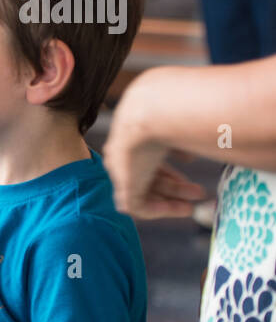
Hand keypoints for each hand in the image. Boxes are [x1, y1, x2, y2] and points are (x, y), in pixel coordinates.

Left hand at [105, 79, 207, 218]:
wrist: (151, 111)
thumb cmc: (172, 110)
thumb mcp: (180, 124)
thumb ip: (184, 138)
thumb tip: (200, 146)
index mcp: (134, 139)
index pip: (149, 159)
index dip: (171, 170)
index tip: (192, 171)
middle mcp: (125, 156)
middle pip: (148, 177)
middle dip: (175, 186)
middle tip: (198, 192)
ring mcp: (121, 172)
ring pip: (143, 193)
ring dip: (170, 199)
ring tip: (193, 204)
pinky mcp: (123, 186)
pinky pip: (137, 207)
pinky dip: (160, 210)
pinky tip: (182, 208)